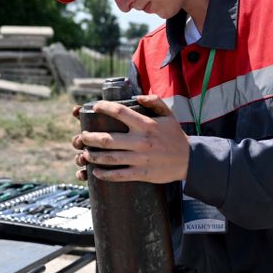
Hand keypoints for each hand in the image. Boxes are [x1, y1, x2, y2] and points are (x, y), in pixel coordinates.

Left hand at [71, 94, 188, 182]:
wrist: (189, 160)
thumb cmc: (175, 136)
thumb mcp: (168, 115)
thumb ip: (154, 101)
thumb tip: (138, 97)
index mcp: (146, 125)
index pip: (120, 112)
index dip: (103, 108)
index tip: (94, 107)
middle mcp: (141, 141)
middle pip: (108, 138)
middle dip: (90, 138)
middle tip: (82, 137)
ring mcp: (141, 159)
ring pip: (110, 158)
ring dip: (93, 156)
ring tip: (85, 154)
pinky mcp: (142, 174)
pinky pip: (119, 175)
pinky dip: (105, 175)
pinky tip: (95, 173)